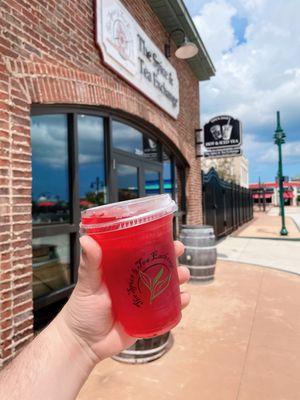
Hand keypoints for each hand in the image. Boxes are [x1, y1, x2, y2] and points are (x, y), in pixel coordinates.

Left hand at [60, 236, 189, 364]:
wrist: (84, 343)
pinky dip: (180, 303)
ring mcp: (144, 300)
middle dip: (173, 260)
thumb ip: (89, 263)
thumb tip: (86, 239)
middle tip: (179, 254)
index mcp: (123, 270)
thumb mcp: (87, 283)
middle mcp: (136, 282)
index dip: (157, 244)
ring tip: (183, 277)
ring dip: (179, 279)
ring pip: (168, 286)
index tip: (168, 237)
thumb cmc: (82, 309)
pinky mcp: (149, 318)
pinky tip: (185, 299)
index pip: (143, 252)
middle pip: (159, 267)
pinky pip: (169, 310)